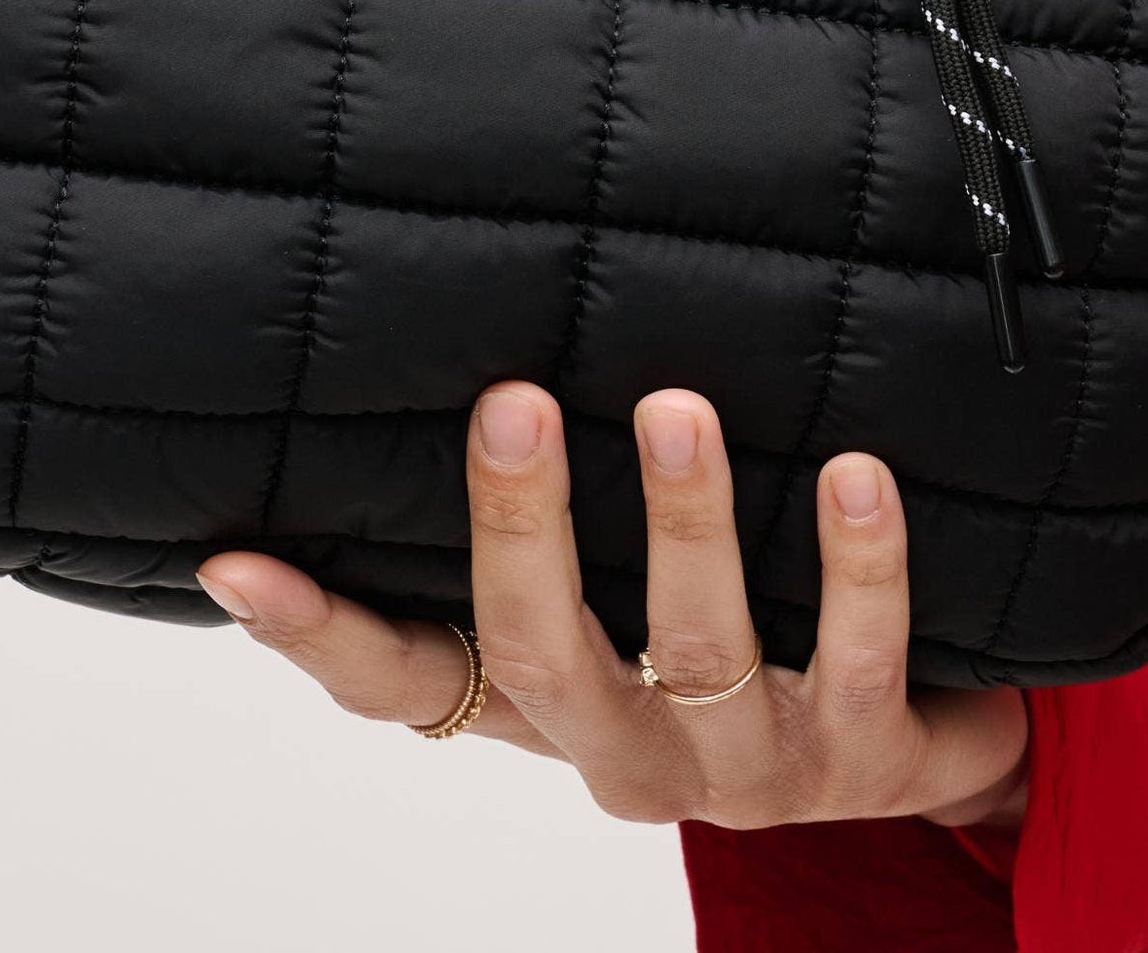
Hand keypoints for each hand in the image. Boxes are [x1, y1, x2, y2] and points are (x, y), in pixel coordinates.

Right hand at [196, 384, 1027, 830]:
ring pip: (698, 651)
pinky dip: (856, 567)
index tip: (238, 558)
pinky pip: (862, 658)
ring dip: (684, 523)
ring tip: (676, 410)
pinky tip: (854, 475)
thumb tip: (449, 378)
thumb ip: (540, 543)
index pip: (406, 683)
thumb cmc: (730, 654)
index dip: (319, 633)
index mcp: (551, 710)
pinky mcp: (868, 759)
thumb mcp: (618, 611)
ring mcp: (749, 769)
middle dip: (522, 527)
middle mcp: (629, 753)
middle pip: (542, 653)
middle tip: (510, 402)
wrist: (909, 750)